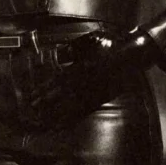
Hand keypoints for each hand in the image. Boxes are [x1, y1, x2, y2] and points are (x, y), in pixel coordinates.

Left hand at [25, 29, 158, 129]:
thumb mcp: (90, 41)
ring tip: (45, 120)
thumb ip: (72, 49)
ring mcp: (95, 91)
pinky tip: (65, 123)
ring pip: (73, 105)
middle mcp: (87, 81)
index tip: (33, 95)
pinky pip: (86, 110)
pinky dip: (74, 117)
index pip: (59, 80)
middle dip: (47, 103)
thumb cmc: (110, 44)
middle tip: (33, 110)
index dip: (45, 89)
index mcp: (82, 66)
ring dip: (57, 113)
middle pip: (62, 95)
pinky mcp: (102, 98)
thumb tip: (58, 56)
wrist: (132, 54)